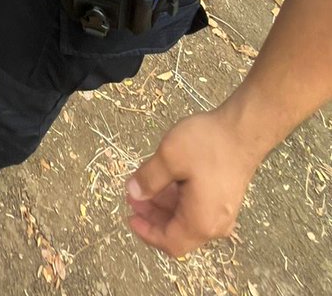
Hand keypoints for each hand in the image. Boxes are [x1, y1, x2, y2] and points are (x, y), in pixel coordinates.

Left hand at [126, 108, 260, 256]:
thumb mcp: (169, 157)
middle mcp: (215, 225)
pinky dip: (178, 199)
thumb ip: (148, 179)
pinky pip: (197, 209)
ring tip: (146, 183)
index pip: (170, 243)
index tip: (130, 214)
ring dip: (164, 206)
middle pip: (178, 234)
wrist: (244, 130)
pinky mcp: (225, 199)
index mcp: (201, 223)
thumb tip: (133, 193)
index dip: (147, 232)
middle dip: (153, 217)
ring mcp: (223, 213)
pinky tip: (167, 179)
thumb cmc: (207, 145)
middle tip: (134, 195)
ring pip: (186, 220)